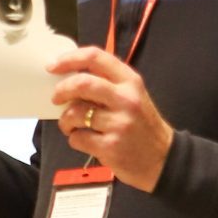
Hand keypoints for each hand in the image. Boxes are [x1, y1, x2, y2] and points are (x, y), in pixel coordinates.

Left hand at [48, 46, 173, 191]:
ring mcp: (119, 124)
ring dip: (66, 121)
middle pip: (82, 83)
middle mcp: (126, 99)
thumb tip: (70, 78)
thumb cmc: (143, 126)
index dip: (70, 59)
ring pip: (75, 113)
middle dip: (61, 90)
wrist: (163, 159)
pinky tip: (86, 141)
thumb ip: (108, 84)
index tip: (53, 66)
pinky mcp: (110, 147)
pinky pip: (77, 138)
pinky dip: (75, 139)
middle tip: (56, 98)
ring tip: (72, 126)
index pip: (96, 58)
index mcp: (130, 82)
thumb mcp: (134, 96)